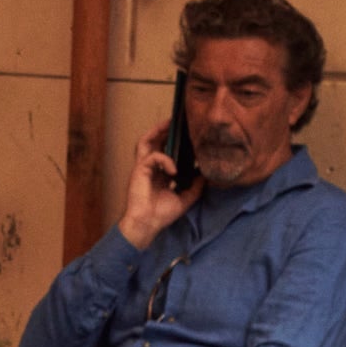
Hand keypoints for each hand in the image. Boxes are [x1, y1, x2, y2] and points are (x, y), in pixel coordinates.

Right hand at [117, 125, 200, 248]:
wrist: (147, 225)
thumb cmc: (161, 215)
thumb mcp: (185, 198)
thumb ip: (195, 186)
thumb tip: (206, 174)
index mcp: (158, 174)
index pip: (165, 152)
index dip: (174, 143)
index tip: (187, 135)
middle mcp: (149, 169)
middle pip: (153, 142)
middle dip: (163, 130)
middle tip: (176, 121)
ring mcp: (142, 169)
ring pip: (145, 142)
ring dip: (157, 132)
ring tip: (169, 124)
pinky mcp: (139, 171)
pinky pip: (153, 157)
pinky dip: (165, 160)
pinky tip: (174, 170)